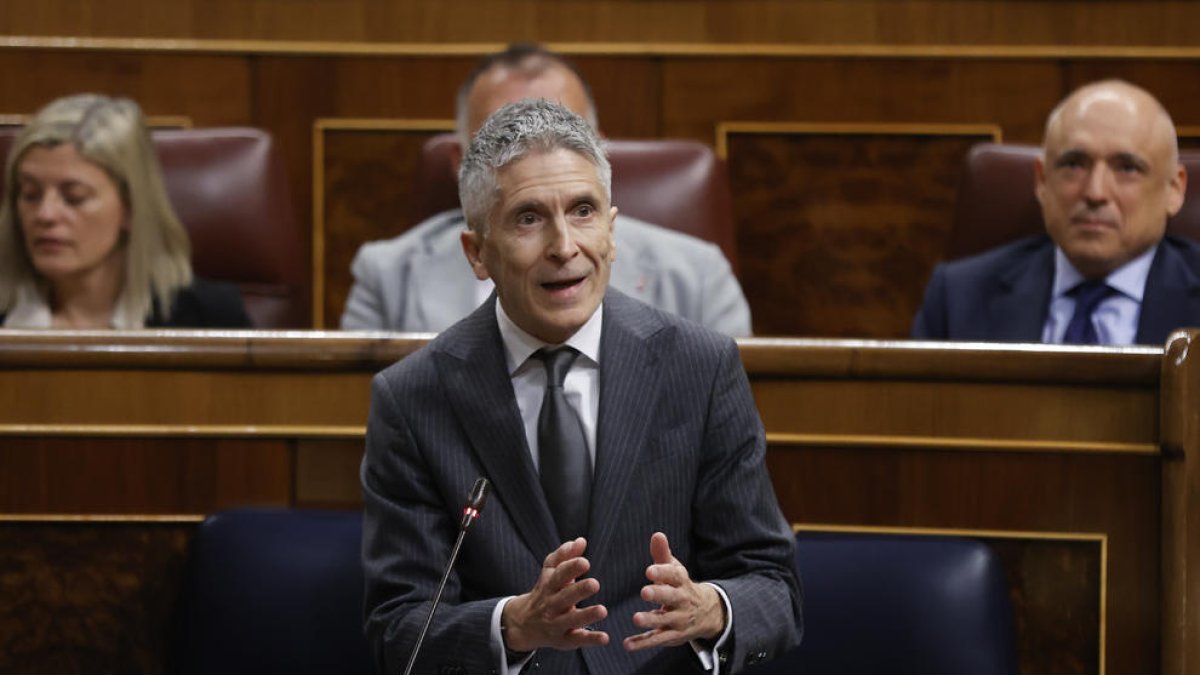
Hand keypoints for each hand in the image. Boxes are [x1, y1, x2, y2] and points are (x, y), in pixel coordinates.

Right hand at [502, 537, 609, 652]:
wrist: (523, 624)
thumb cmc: (544, 592)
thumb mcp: (549, 573)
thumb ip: (564, 556)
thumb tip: (581, 540)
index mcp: (549, 586)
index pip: (558, 575)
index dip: (570, 568)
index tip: (584, 562)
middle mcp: (551, 605)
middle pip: (564, 597)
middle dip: (579, 591)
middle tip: (595, 584)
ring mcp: (556, 623)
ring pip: (570, 620)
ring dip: (586, 616)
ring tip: (602, 610)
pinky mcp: (563, 640)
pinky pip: (577, 640)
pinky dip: (590, 639)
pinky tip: (605, 638)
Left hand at [624, 532, 725, 651]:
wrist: (706, 613)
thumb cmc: (681, 586)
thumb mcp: (675, 570)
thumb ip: (663, 554)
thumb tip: (657, 534)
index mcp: (682, 581)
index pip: (674, 575)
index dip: (662, 573)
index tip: (649, 570)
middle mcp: (682, 601)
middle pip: (671, 597)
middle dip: (659, 595)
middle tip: (644, 592)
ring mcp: (678, 620)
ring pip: (664, 621)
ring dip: (650, 620)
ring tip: (635, 618)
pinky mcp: (672, 635)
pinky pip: (657, 639)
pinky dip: (643, 643)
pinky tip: (628, 644)